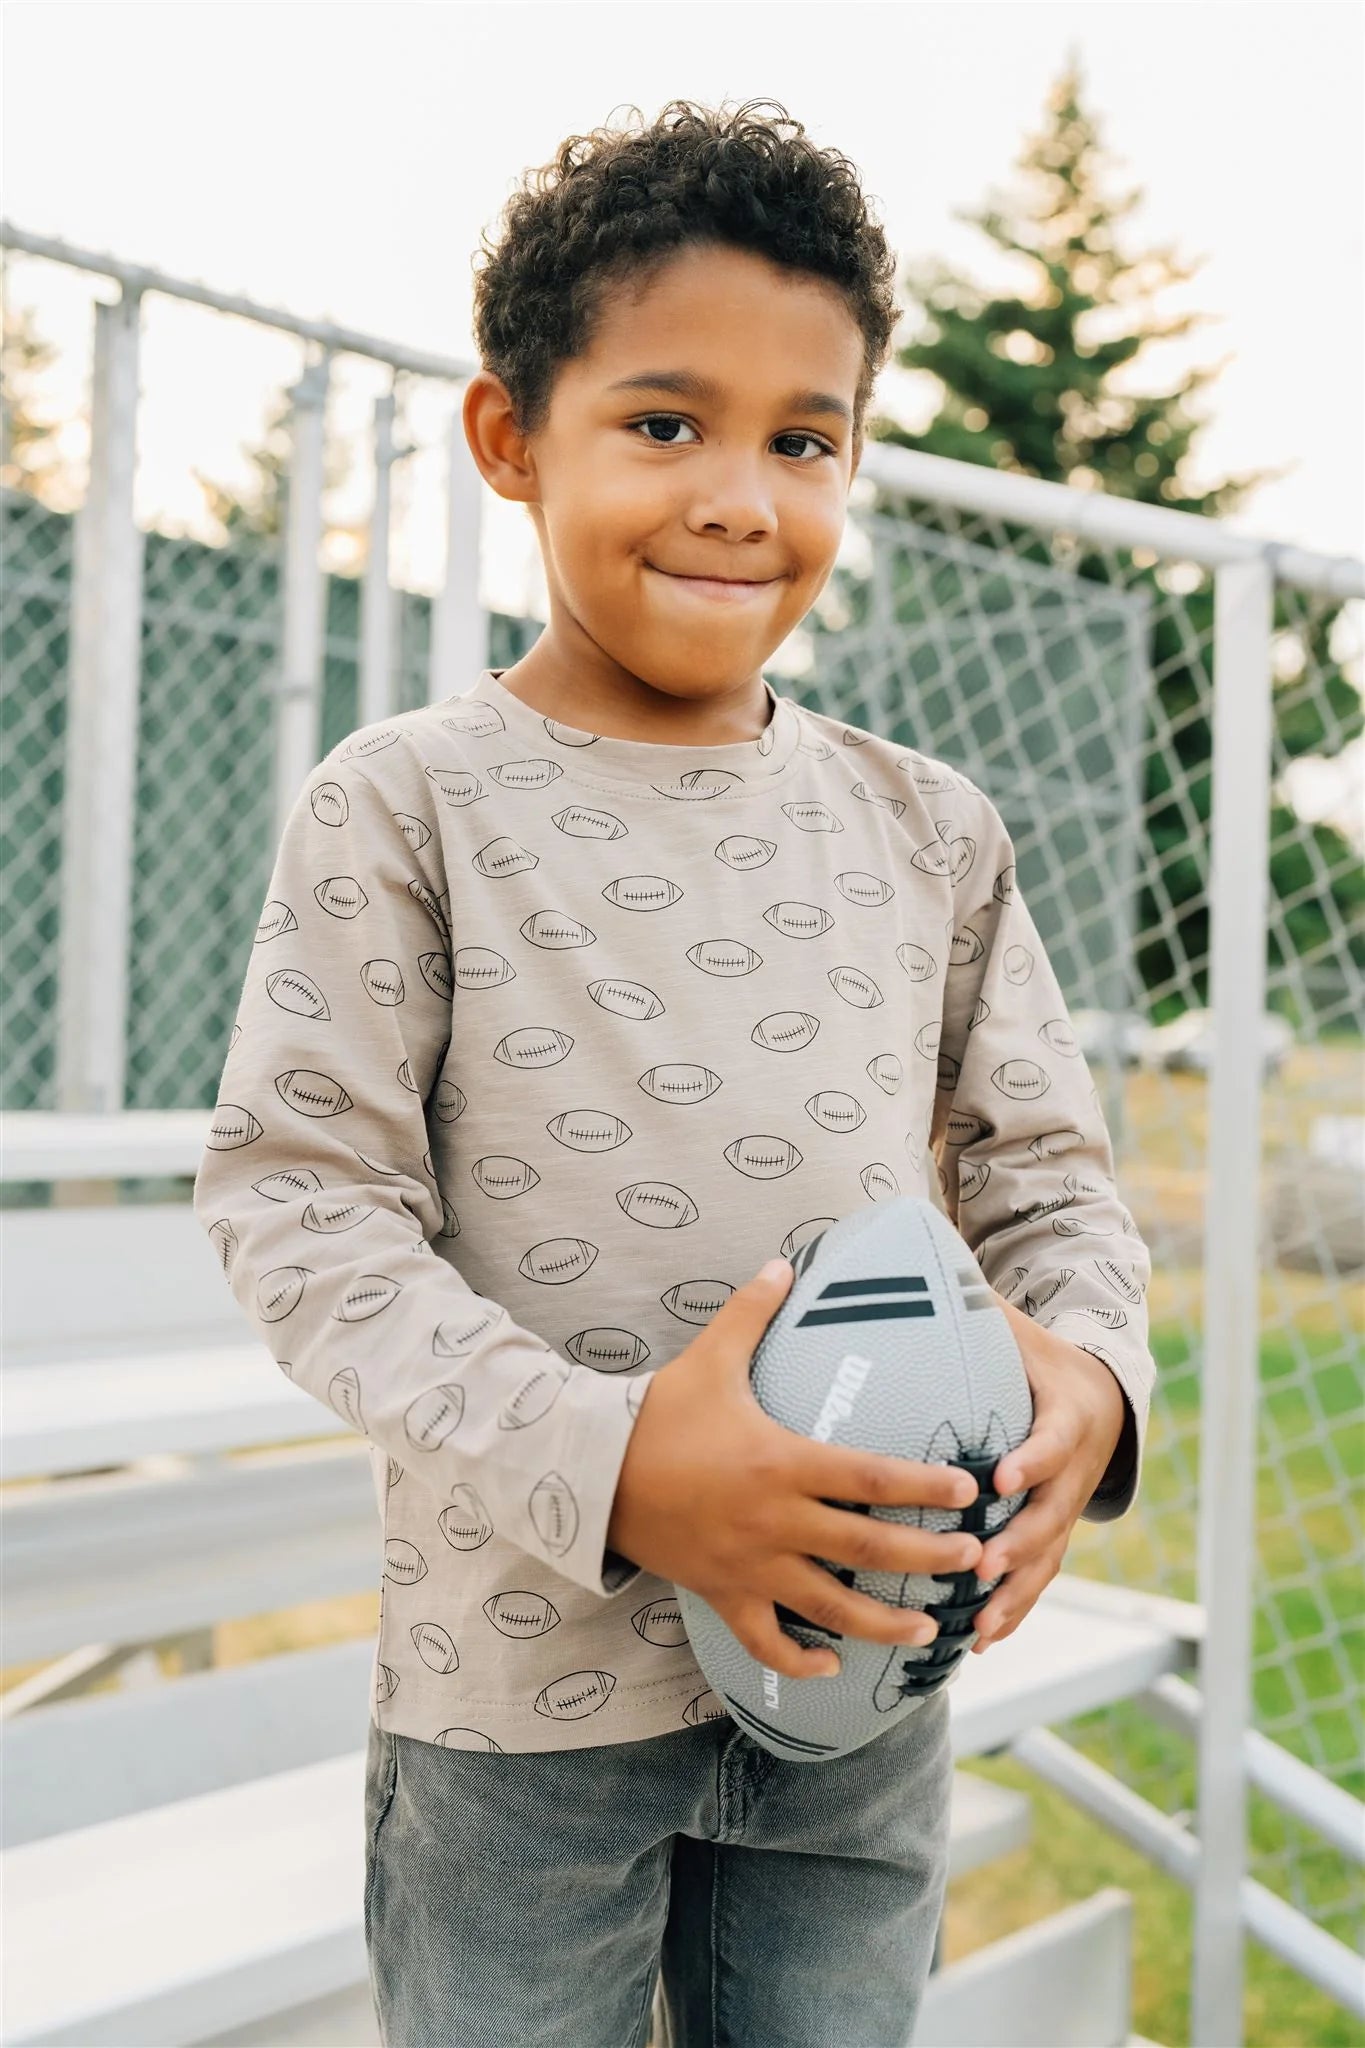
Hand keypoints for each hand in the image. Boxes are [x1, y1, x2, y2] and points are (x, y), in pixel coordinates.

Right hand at [607, 1257, 986, 1681]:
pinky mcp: (722, 1592)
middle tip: (974, 1562)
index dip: (925, 1487)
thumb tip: (783, 1260)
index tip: (968, 1493)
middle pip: (868, 1548)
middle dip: (927, 1558)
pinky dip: (801, 1659)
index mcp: (782, 1462)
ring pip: (829, 1606)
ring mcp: (749, 1563)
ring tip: (928, 1629)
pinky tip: (835, 1667)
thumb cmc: (659, 1412)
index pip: (872, 1477)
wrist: (592, 1471)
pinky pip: (766, 1639)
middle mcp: (775, 1520)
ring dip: (884, 1622)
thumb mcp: (709, 1356)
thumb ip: (752, 1310)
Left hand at [969, 1294, 1128, 1652]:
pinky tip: (980, 1639)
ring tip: (978, 1623)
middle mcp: (1076, 1468)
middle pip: (1053, 1513)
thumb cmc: (1038, 1354)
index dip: (1033, 1460)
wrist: (1097, 1393)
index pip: (1055, 1440)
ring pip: (1048, 1556)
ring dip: (1015, 1591)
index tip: (1002, 1477)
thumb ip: (972, 1305)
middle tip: (978, 1564)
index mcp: (1069, 1412)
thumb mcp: (1018, 1324)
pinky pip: (1039, 1577)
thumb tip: (913, 1263)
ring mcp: (1068, 1507)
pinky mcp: (1055, 1533)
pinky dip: (1014, 1608)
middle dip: (1018, 1543)